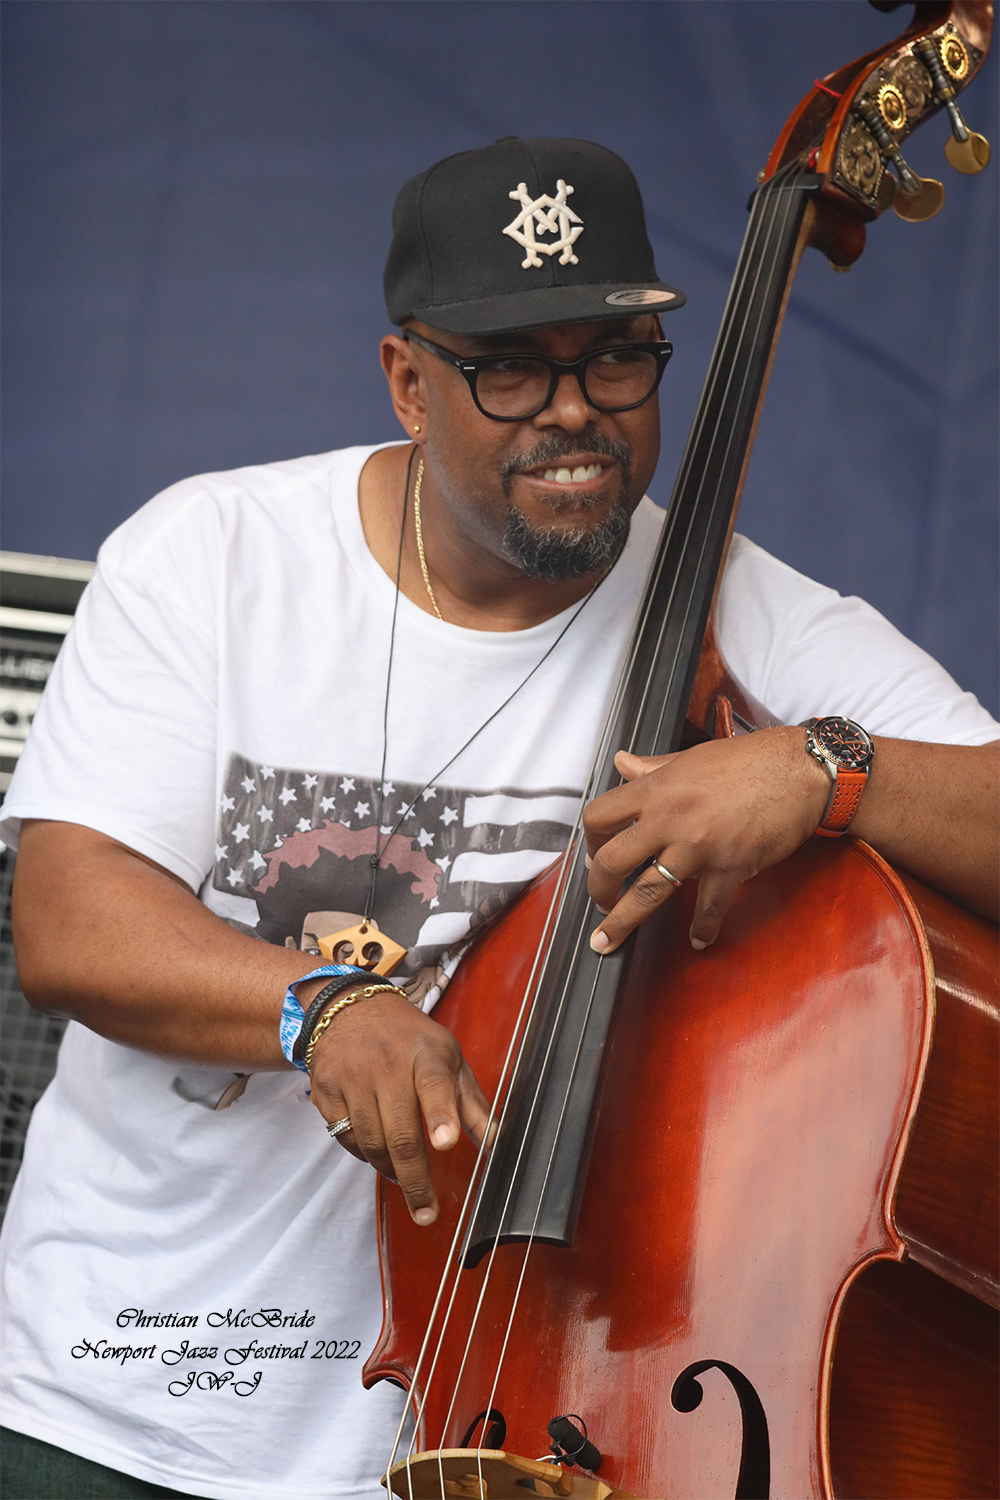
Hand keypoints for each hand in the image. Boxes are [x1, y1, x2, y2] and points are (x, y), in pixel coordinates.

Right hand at [307, 990, 490, 1224]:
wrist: (346, 1008)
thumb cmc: (408, 1039)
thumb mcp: (448, 1057)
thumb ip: (471, 1102)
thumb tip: (494, 1143)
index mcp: (426, 1053)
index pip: (435, 1084)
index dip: (441, 1114)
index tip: (447, 1143)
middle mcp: (386, 1064)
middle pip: (400, 1132)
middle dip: (416, 1179)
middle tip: (427, 1212)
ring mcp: (352, 1078)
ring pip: (371, 1142)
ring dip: (390, 1171)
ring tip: (407, 1182)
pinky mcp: (326, 1092)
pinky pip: (346, 1138)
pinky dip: (365, 1155)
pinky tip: (379, 1154)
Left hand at [583, 726, 829, 953]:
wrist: (801, 770)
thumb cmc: (748, 760)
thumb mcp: (690, 758)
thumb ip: (652, 767)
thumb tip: (621, 763)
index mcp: (656, 789)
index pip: (600, 816)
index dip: (590, 840)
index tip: (593, 854)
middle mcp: (669, 818)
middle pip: (612, 861)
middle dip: (597, 888)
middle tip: (598, 902)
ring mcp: (698, 845)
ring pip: (646, 892)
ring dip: (622, 921)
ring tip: (607, 942)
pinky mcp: (730, 866)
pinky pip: (708, 907)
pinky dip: (702, 927)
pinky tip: (698, 939)